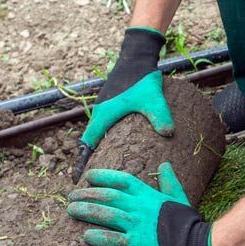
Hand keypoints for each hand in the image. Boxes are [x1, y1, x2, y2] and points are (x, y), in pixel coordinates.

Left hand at [67, 163, 223, 245]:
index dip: (103, 176)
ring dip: (86, 212)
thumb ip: (169, 181)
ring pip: (106, 215)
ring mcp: (139, 225)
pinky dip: (99, 237)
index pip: (121, 180)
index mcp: (149, 195)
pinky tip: (86, 236)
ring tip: (71, 211)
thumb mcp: (180, 197)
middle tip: (71, 197)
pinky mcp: (139, 244)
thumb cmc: (189, 222)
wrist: (198, 244)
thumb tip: (165, 165)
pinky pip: (114, 240)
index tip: (88, 177)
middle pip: (107, 196)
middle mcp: (140, 207)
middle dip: (86, 194)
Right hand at [73, 27, 174, 181]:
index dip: (82, 163)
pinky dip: (104, 142)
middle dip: (88, 163)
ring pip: (96, 137)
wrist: (138, 59)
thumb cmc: (142, 79)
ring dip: (95, 153)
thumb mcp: (153, 99)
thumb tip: (168, 133)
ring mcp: (105, 111)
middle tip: (89, 186)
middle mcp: (100, 115)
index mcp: (104, 116)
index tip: (77, 181)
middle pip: (89, 144)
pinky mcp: (112, 108)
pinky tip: (114, 153)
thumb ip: (160, 116)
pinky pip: (104, 130)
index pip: (87, 145)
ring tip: (100, 174)